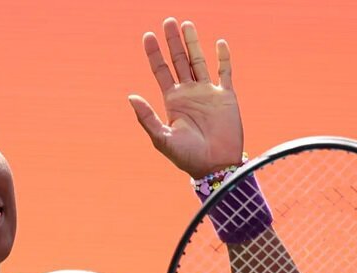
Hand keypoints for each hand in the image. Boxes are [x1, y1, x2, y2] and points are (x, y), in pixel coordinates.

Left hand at [129, 18, 244, 178]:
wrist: (216, 167)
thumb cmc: (188, 157)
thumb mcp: (162, 138)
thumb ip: (147, 118)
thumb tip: (131, 96)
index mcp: (173, 101)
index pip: (160, 71)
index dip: (154, 53)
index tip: (147, 36)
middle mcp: (189, 93)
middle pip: (179, 60)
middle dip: (173, 41)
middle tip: (168, 20)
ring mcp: (208, 93)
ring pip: (199, 61)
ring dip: (193, 43)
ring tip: (186, 24)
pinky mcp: (226, 97)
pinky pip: (224, 72)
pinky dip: (223, 58)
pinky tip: (219, 43)